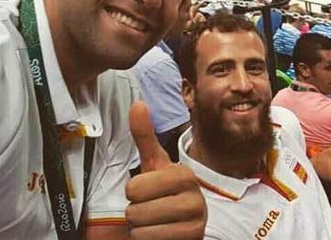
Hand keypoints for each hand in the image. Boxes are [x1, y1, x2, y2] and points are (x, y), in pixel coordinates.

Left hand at [125, 102, 205, 239]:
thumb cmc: (165, 196)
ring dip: (142, 229)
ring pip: (141, 228)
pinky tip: (161, 234)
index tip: (149, 191)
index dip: (134, 192)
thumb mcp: (154, 166)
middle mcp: (195, 197)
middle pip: (136, 209)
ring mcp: (195, 221)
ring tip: (156, 223)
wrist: (183, 227)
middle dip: (136, 212)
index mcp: (184, 174)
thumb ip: (145, 136)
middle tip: (151, 209)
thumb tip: (138, 104)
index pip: (135, 187)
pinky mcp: (192, 239)